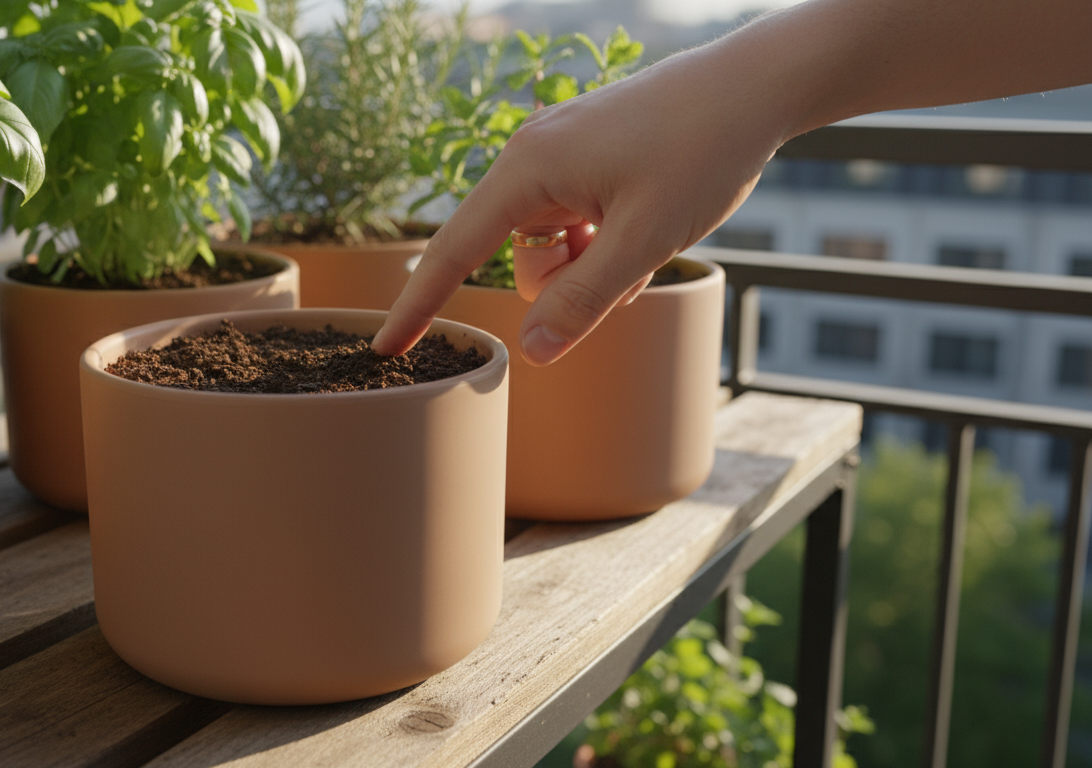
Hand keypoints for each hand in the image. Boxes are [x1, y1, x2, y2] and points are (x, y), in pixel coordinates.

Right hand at [372, 46, 787, 364]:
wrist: (755, 86)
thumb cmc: (701, 150)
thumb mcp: (643, 239)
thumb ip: (583, 300)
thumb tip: (531, 352)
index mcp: (528, 170)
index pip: (454, 251)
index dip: (419, 306)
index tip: (386, 349)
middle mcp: (532, 160)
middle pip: (517, 258)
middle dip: (565, 281)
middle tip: (625, 263)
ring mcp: (561, 158)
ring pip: (551, 248)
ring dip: (592, 264)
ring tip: (646, 236)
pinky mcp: (587, 160)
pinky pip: (575, 225)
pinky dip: (604, 243)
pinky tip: (646, 224)